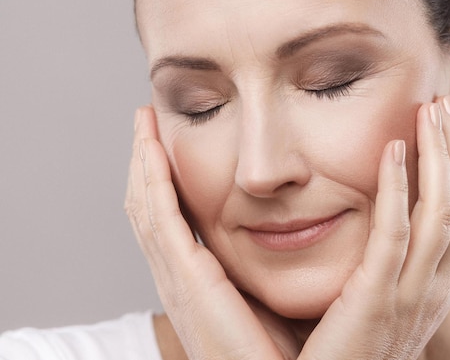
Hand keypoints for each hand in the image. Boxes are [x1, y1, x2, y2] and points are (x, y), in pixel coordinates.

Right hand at [125, 106, 298, 359]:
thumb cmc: (288, 353)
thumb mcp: (275, 299)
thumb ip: (276, 265)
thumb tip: (300, 230)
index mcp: (198, 283)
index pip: (171, 220)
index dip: (162, 180)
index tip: (165, 141)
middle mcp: (180, 279)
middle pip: (149, 208)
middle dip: (144, 163)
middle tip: (144, 120)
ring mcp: (178, 281)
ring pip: (146, 208)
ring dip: (142, 162)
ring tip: (143, 122)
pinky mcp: (187, 283)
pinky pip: (160, 220)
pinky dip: (151, 182)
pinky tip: (152, 147)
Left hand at [297, 96, 449, 359]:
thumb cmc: (339, 349)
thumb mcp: (375, 299)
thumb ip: (380, 259)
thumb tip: (369, 216)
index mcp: (434, 286)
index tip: (444, 127)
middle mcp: (435, 289)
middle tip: (442, 105)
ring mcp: (412, 296)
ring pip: (444, 213)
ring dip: (441, 157)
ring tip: (429, 112)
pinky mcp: (378, 301)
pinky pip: (397, 235)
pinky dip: (400, 189)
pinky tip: (393, 150)